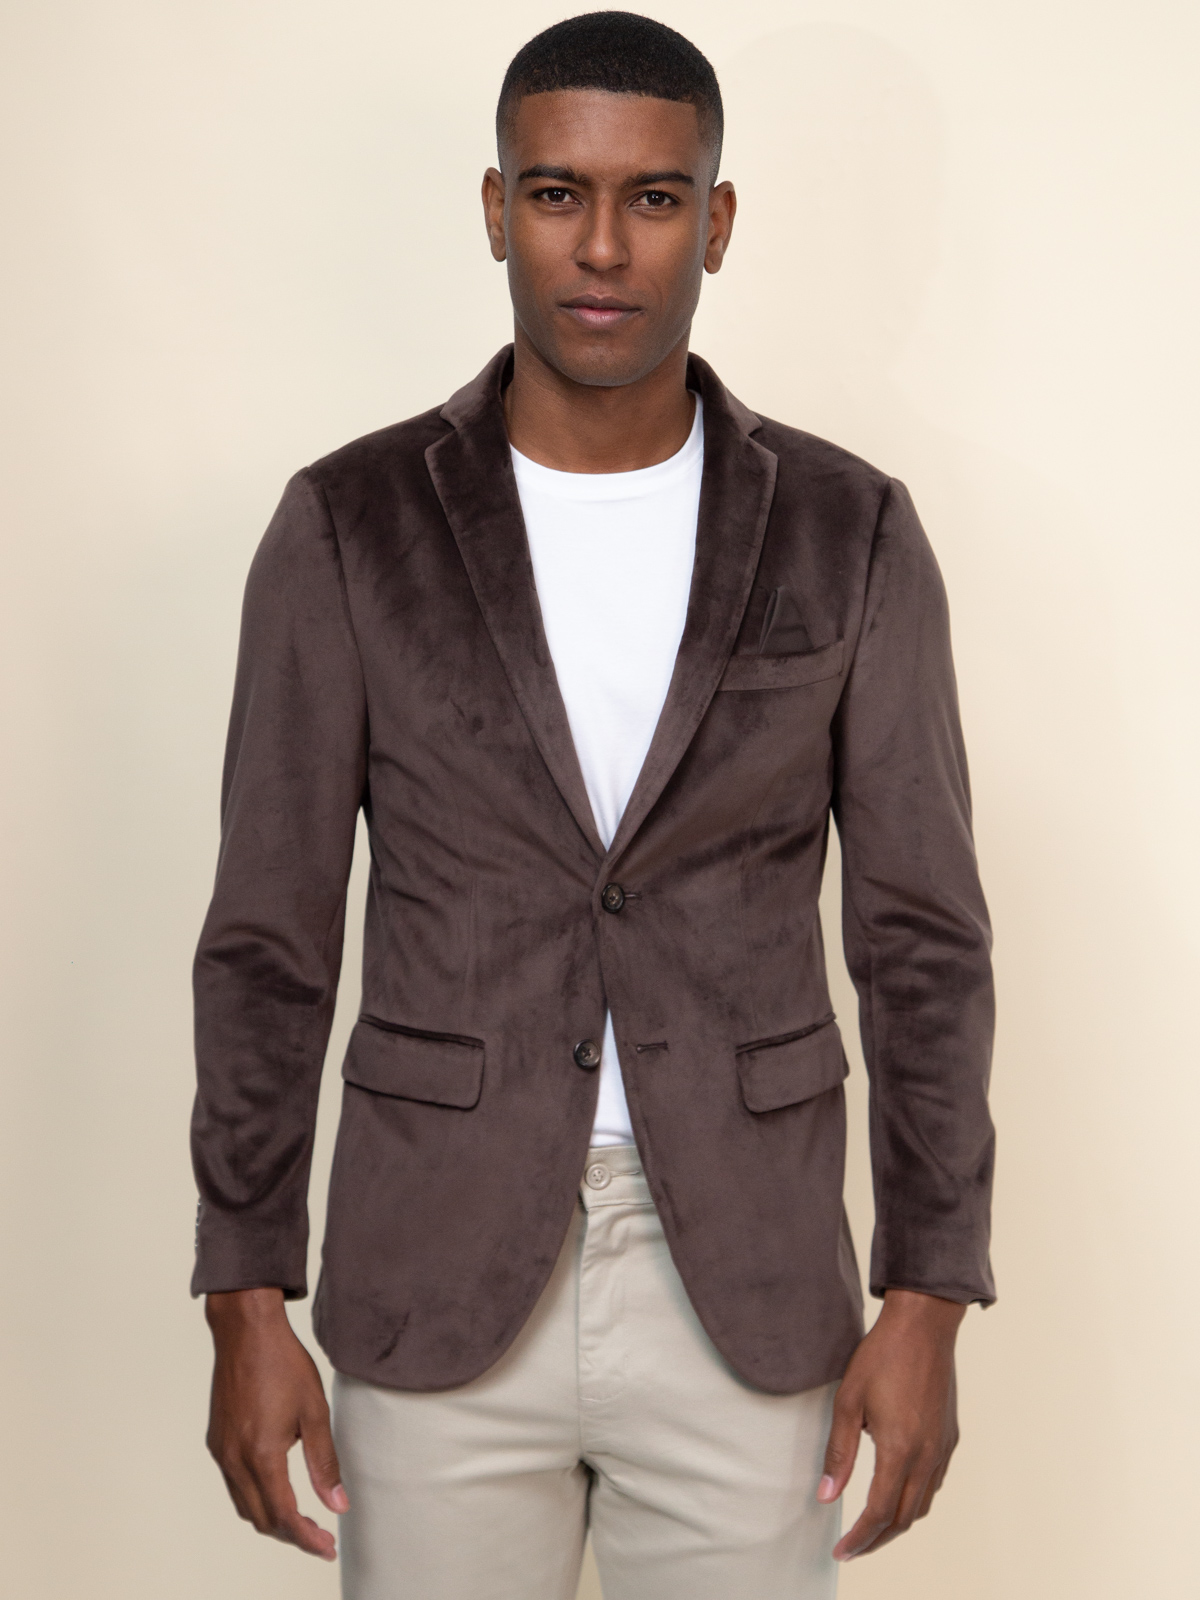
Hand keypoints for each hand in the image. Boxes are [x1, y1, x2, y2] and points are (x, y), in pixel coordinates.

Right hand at [205, 1287, 348, 1559]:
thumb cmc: (283, 1364)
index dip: (308, 1538)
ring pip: (245, 1506)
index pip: (284, 1516)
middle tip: (322, 1537)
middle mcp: (234, 1459)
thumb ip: (324, 1463)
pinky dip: (256, 1498)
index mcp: (261, 1454)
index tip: (329, 1548)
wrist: (245, 1330)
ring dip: (272, 1519)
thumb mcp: (314, 1411)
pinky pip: (234, 1485)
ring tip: (303, 1519)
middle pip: (262, 1519)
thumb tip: (338, 1505)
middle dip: (292, 1534)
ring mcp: (221, 1452)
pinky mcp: (216, 1441)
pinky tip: (277, 1489)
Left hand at [817, 1288, 964, 1559]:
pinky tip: (896, 1493)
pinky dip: (913, 1500)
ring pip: (922, 1505)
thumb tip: (826, 1496)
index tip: (840, 1551)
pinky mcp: (950, 1437)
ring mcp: (942, 1448)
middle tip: (852, 1548)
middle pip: (903, 1518)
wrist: (924, 1326)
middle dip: (877, 1540)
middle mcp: (927, 1456)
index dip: (859, 1539)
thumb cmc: (881, 1356)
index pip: (879, 1513)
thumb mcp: (848, 1401)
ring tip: (871, 1527)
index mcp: (900, 1450)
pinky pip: (933, 1484)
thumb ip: (839, 1453)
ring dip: (896, 1523)